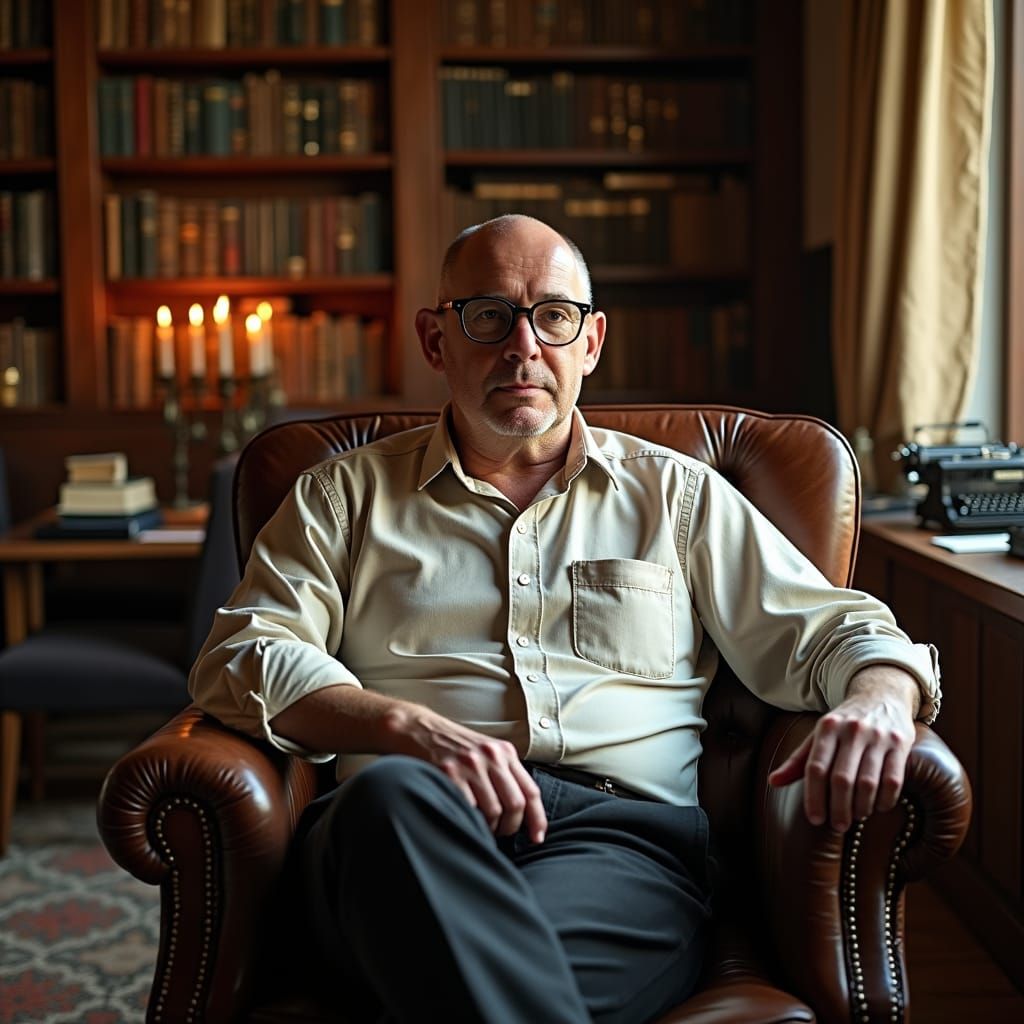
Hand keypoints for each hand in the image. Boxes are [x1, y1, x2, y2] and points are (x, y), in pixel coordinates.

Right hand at [388, 704, 547, 843]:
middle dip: (510, 827)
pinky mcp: (448, 772)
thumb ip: (505, 773)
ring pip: (493, 811)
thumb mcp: (486, 751)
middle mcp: (491, 756)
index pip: (531, 791)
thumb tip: (523, 812)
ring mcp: (470, 764)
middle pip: (515, 804)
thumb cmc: (455, 746)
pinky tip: (464, 818)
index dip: (537, 819)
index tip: (536, 838)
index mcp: (504, 752)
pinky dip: (469, 820)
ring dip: (489, 828)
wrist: (419, 729)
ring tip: (480, 826)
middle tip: (500, 832)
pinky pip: (468, 808)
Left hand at [768, 665, 918, 830]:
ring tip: (856, 817)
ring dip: (861, 807)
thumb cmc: (844, 723)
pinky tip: (877, 808)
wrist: (881, 696)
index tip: (815, 819)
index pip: (816, 768)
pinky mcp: (901, 744)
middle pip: (842, 779)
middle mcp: (852, 730)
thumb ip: (798, 760)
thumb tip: (773, 782)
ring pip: (868, 782)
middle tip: (838, 825)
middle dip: (838, 808)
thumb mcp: (818, 735)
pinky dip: (885, 800)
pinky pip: (894, 781)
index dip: (814, 797)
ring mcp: (878, 737)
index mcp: (827, 728)